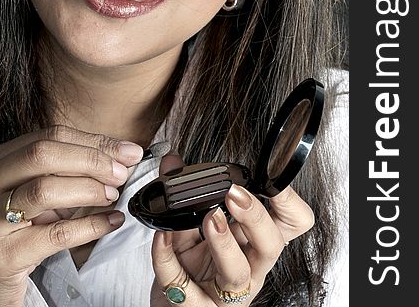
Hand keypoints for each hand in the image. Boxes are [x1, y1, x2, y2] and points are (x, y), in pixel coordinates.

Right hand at [0, 125, 142, 306]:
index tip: (126, 151)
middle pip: (44, 154)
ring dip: (88, 189)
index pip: (50, 136)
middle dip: (91, 160)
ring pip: (44, 190)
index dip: (93, 141)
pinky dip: (90, 225)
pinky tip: (111, 222)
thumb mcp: (34, 193)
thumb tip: (123, 155)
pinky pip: (54, 234)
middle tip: (121, 173)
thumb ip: (69, 170)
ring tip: (112, 196)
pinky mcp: (1, 255)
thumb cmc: (14, 231)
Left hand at [150, 155, 313, 305]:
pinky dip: (168, 258)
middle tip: (234, 194)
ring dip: (224, 242)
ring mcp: (226, 293)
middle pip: (271, 244)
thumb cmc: (192, 268)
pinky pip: (184, 289)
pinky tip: (163, 236)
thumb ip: (186, 196)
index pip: (292, 224)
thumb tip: (173, 161)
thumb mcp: (193, 228)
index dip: (290, 202)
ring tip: (208, 218)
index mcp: (254, 243)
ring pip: (237, 273)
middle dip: (256, 216)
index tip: (271, 179)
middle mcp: (249, 268)